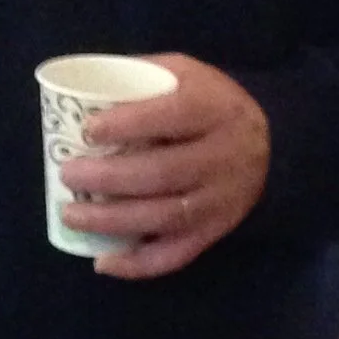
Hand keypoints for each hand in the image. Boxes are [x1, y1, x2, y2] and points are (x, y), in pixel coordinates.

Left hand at [56, 55, 269, 278]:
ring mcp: (221, 200)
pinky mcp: (215, 232)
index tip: (89, 130)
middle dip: (108, 177)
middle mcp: (223, 158)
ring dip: (112, 221)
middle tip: (68, 174)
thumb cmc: (207, 104)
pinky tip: (103, 261)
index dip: (129, 124)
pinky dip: (138, 264)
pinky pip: (177, 254)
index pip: (174, 116)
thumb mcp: (183, 74)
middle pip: (163, 172)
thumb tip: (81, 93)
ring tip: (71, 214)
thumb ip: (140, 78)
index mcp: (214, 110)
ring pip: (165, 216)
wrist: (270, 144)